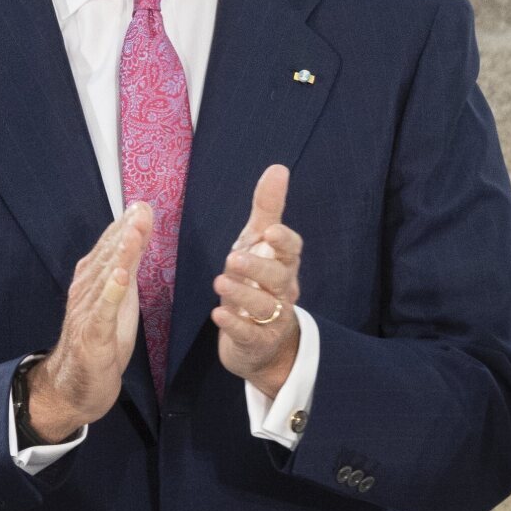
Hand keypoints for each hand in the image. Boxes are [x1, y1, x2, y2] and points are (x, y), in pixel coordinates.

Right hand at [26, 202, 151, 441]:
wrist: (76, 387)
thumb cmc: (101, 340)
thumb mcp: (120, 299)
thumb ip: (126, 267)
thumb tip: (137, 232)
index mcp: (92, 282)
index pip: (110, 249)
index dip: (126, 227)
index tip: (143, 205)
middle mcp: (86, 293)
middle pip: (107, 258)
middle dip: (125, 233)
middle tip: (141, 210)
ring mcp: (87, 314)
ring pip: (105, 280)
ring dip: (120, 256)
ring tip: (133, 233)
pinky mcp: (92, 337)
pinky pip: (102, 313)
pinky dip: (110, 294)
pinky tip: (119, 277)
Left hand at [212, 164, 302, 397]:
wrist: (261, 341)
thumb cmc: (259, 282)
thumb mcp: (259, 243)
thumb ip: (268, 208)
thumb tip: (278, 167)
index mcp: (284, 265)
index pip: (292, 251)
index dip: (283, 242)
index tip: (270, 232)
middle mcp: (283, 291)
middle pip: (279, 279)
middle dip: (258, 269)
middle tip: (232, 259)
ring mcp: (273, 319)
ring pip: (265, 307)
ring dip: (242, 295)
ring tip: (220, 284)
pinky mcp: (258, 342)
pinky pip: (249, 334)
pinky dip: (234, 325)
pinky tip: (219, 315)